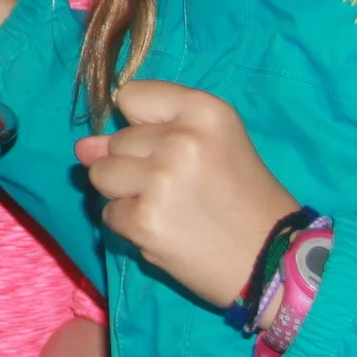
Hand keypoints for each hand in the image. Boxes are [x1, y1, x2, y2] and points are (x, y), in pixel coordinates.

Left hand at [75, 81, 298, 307]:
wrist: (274, 262)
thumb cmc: (246, 199)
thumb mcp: (214, 145)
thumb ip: (148, 133)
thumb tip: (82, 147)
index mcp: (205, 111)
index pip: (131, 95)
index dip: (141, 123)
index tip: (167, 144)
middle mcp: (182, 140)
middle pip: (115, 141)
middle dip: (135, 165)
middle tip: (180, 189)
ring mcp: (160, 180)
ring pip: (102, 175)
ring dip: (125, 194)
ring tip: (167, 208)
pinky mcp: (145, 221)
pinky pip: (108, 214)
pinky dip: (129, 225)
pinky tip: (164, 231)